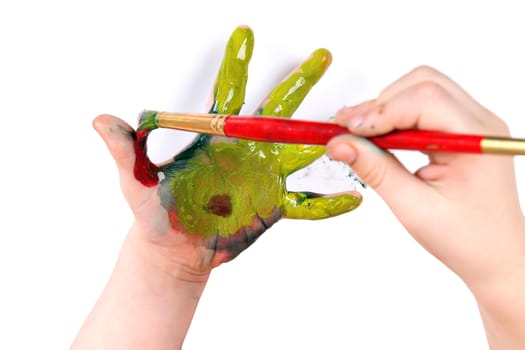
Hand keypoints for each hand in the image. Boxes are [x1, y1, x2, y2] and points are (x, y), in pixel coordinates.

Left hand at [94, 26, 360, 274]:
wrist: (173, 250)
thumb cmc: (155, 213)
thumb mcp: (136, 181)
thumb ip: (126, 151)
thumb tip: (102, 121)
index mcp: (214, 137)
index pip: (228, 93)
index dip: (236, 63)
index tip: (245, 33)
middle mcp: (246, 150)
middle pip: (277, 109)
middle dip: (299, 82)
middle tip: (321, 55)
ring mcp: (263, 176)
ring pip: (301, 149)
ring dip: (325, 136)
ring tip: (352, 122)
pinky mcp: (272, 206)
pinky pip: (305, 204)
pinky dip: (328, 203)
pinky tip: (351, 199)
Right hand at [326, 66, 524, 347]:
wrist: (497, 255)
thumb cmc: (466, 239)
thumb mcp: (414, 208)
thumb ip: (376, 171)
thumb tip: (340, 144)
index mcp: (477, 140)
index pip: (423, 101)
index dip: (379, 112)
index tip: (344, 131)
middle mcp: (480, 123)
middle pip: (423, 85)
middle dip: (380, 105)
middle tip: (347, 131)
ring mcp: (473, 124)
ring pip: (422, 89)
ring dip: (387, 108)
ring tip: (359, 136)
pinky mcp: (461, 130)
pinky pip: (425, 106)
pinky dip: (396, 117)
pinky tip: (379, 138)